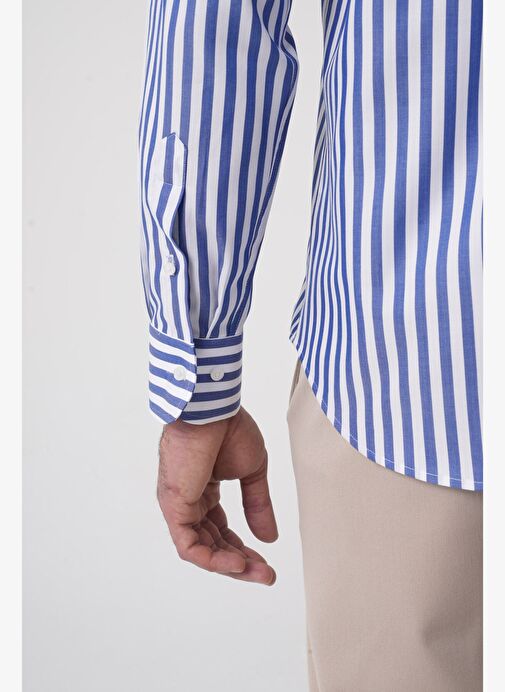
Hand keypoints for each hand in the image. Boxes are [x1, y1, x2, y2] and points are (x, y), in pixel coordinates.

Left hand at [157, 407, 277, 584]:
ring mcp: (178, 505)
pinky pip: (189, 546)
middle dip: (240, 563)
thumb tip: (269, 539)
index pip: (221, 529)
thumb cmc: (229, 428)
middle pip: (212, 543)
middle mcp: (188, 501)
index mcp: (203, 489)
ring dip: (231, 566)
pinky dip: (213, 560)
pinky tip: (238, 564)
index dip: (243, 548)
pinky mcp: (174, 507)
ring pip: (201, 550)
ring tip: (259, 573)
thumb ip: (257, 504)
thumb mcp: (252, 471)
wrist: (213, 410)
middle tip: (267, 576)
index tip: (267, 561)